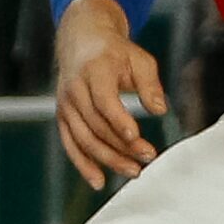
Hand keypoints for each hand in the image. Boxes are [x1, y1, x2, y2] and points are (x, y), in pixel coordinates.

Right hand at [54, 0, 164, 189]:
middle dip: (122, 146)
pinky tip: (99, 182)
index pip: (104, 101)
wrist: (82, 41)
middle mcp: (74, 89)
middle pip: (96, 125)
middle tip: (148, 157)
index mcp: (94, 71)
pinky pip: (71, 145)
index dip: (119, 121)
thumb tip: (160, 110)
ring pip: (84, 139)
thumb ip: (150, 85)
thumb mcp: (139, 59)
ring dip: (108, 159)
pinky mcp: (63, 117)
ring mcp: (65, 105)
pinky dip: (83, 165)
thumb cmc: (115, 53)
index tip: (137, 137)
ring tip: (134, 171)